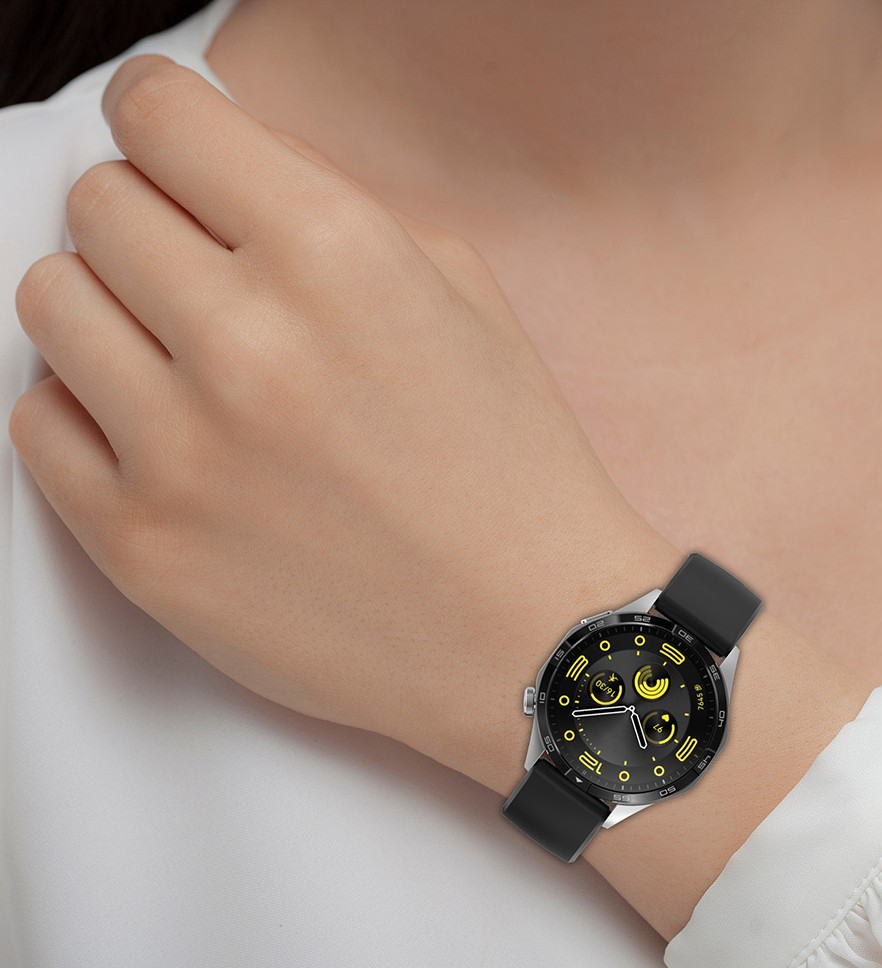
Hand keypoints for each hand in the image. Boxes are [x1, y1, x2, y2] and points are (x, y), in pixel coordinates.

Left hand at [8, 54, 675, 782]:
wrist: (525, 631)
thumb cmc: (510, 469)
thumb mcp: (462, 296)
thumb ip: (332, 208)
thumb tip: (221, 169)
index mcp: (337, 257)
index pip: (159, 115)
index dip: (163, 119)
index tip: (171, 146)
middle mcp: (247, 342)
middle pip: (98, 205)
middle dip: (147, 219)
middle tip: (200, 271)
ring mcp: (181, 453)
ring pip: (49, 302)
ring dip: (110, 311)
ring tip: (179, 357)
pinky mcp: (142, 547)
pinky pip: (38, 424)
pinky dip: (86, 412)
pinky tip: (162, 434)